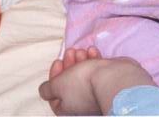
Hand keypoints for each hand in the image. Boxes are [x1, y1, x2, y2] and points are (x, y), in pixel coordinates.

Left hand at [39, 47, 156, 114]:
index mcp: (68, 109)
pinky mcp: (108, 82)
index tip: (58, 61)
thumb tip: (45, 90)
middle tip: (70, 52)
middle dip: (68, 65)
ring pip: (84, 75)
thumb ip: (48, 88)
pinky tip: (93, 51)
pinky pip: (97, 71)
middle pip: (70, 83)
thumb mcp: (57, 86)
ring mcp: (96, 93)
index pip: (55, 95)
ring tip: (82, 50)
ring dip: (80, 60)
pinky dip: (93, 60)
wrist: (113, 79)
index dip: (54, 76)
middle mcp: (82, 104)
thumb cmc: (82, 84)